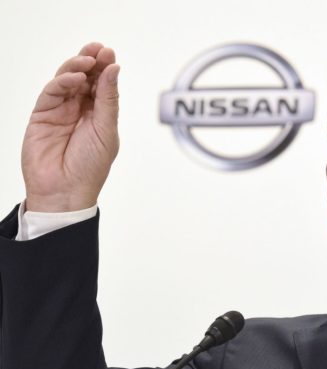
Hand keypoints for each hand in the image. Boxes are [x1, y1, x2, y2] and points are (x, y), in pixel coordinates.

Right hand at [22, 43, 119, 211]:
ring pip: (67, 80)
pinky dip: (63, 81)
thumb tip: (114, 69)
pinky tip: (75, 77)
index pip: (102, 85)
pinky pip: (52, 92)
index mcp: (99, 115)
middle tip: (99, 48)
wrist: (65, 191)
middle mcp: (80, 110)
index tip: (110, 53)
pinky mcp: (42, 115)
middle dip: (92, 61)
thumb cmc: (90, 167)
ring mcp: (60, 111)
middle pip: (85, 78)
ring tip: (88, 59)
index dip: (105, 68)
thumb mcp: (106, 130)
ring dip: (77, 66)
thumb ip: (108, 100)